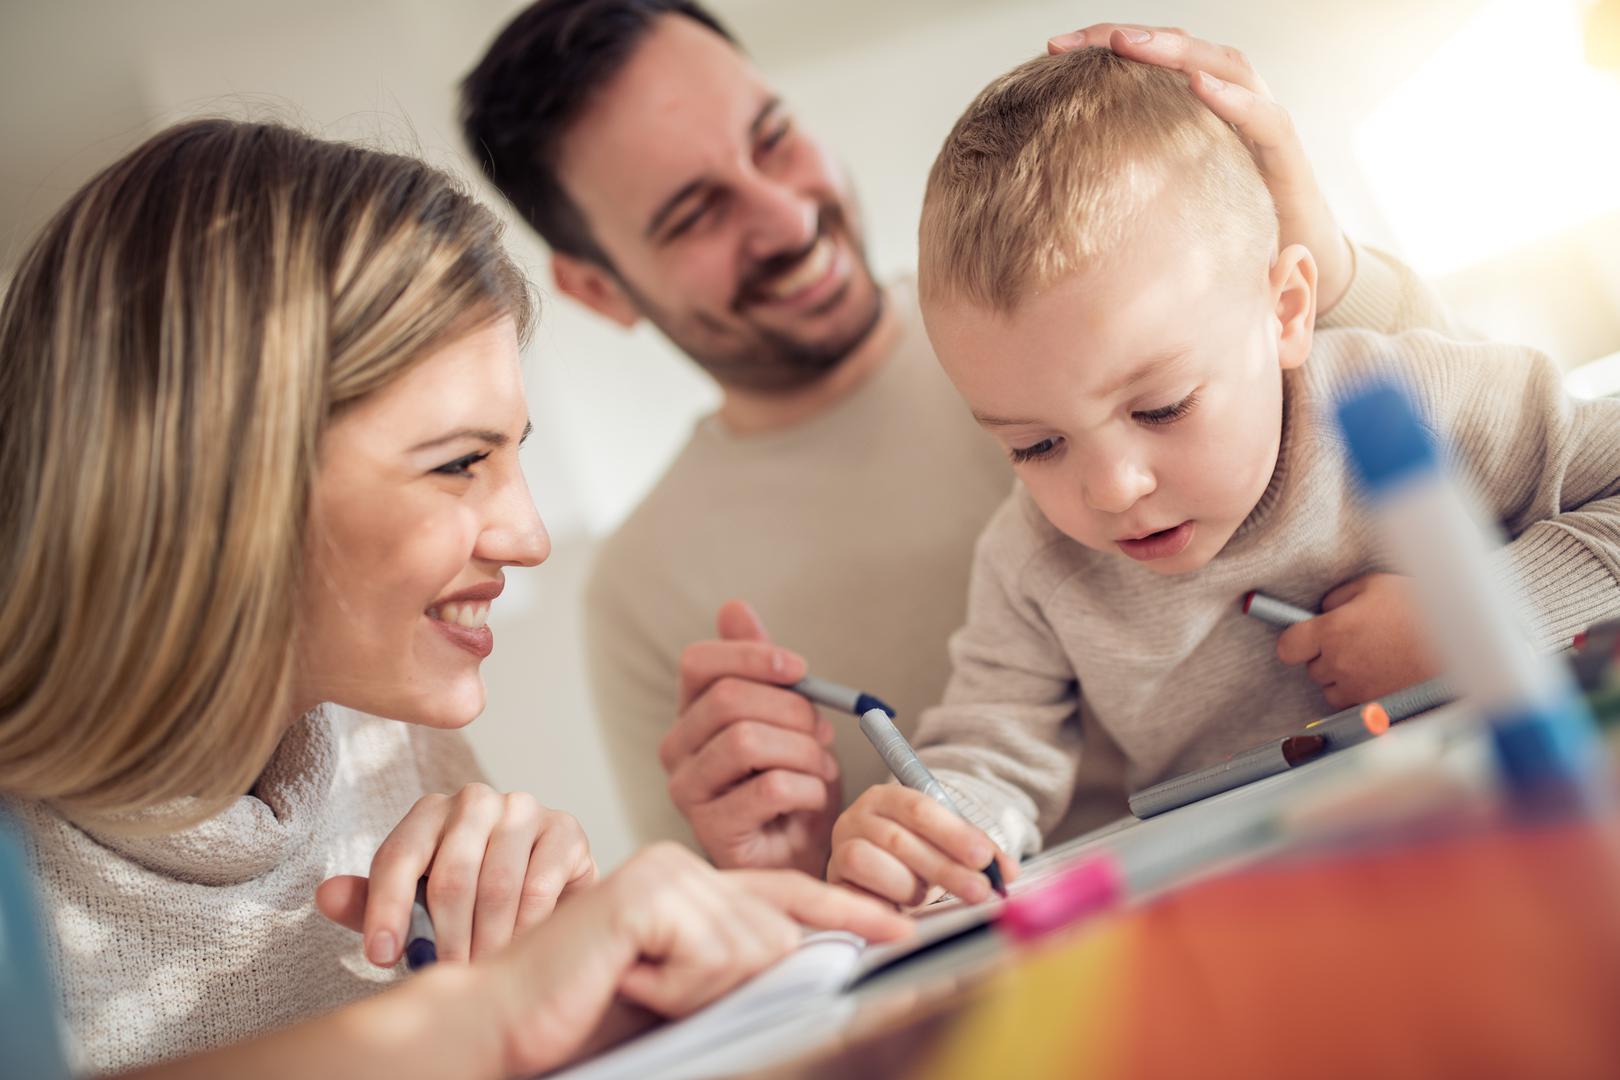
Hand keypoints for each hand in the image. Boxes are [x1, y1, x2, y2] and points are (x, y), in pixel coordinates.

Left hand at [316, 784, 595, 965]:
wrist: (538, 898)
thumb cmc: (468, 903)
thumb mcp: (414, 906)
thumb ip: (371, 903)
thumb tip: (325, 895)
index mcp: (430, 812)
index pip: (399, 855)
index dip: (385, 909)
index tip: (381, 958)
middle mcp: (476, 800)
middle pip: (451, 873)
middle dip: (445, 936)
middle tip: (446, 975)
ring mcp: (524, 810)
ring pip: (498, 883)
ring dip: (486, 939)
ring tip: (481, 970)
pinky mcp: (565, 830)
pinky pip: (540, 885)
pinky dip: (525, 927)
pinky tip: (517, 949)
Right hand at [487, 843, 912, 1074]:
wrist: (501, 1021)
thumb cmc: (584, 1013)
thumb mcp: (682, 992)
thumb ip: (737, 970)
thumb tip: (809, 964)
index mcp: (691, 884)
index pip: (787, 893)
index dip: (845, 911)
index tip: (897, 930)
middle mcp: (682, 865)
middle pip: (775, 932)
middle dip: (734, 984)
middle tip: (655, 989)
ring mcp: (663, 872)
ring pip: (751, 948)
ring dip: (698, 991)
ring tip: (636, 983)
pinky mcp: (646, 894)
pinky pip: (711, 954)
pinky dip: (676, 986)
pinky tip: (628, 977)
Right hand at [664, 600, 840, 875]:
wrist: (802, 855)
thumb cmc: (793, 781)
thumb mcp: (786, 716)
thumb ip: (762, 666)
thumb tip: (733, 607)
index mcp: (692, 712)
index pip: (698, 663)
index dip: (750, 655)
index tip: (800, 668)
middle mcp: (678, 748)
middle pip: (727, 700)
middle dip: (791, 709)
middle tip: (823, 731)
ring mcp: (688, 791)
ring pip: (747, 742)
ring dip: (804, 751)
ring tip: (822, 768)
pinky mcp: (712, 829)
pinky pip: (769, 788)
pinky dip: (808, 788)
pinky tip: (815, 798)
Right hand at [826, 785, 1016, 908]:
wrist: (875, 880)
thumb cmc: (912, 859)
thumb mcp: (945, 847)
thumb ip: (976, 853)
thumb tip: (1007, 872)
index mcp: (887, 797)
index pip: (920, 808)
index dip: (954, 833)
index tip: (984, 858)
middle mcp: (858, 816)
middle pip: (901, 838)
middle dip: (946, 867)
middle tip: (980, 889)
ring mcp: (841, 846)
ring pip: (873, 860)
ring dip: (912, 884)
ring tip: (926, 896)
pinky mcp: (834, 879)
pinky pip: (856, 888)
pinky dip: (887, 899)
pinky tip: (904, 907)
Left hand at [1047, 24, 1353, 308]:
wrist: (1298, 260)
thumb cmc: (1224, 227)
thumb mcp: (1166, 196)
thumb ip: (1129, 176)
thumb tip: (1056, 178)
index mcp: (1197, 107)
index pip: (1152, 60)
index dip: (1104, 47)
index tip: (1052, 49)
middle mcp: (1232, 101)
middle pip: (1181, 48)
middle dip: (1126, 36)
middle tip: (1073, 41)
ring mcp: (1262, 121)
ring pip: (1224, 65)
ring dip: (1176, 52)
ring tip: (1128, 44)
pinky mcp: (1287, 153)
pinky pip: (1265, 116)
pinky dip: (1235, 98)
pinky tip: (1199, 86)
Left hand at [1276, 573, 1442, 708]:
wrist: (1466, 643)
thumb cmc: (1422, 609)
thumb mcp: (1376, 585)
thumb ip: (1340, 597)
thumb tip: (1324, 610)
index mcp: (1333, 631)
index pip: (1288, 646)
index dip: (1295, 641)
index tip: (1305, 637)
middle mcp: (1340, 664)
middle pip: (1312, 669)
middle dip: (1327, 656)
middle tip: (1356, 642)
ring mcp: (1358, 690)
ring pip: (1332, 691)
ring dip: (1344, 679)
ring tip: (1374, 660)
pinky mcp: (1377, 708)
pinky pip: (1357, 705)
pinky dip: (1364, 695)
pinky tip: (1385, 676)